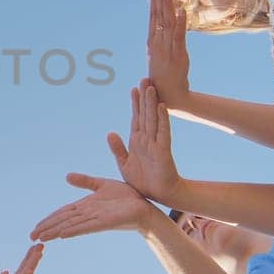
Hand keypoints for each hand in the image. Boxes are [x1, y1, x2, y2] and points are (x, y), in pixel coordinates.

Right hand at [30, 174, 161, 241]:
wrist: (146, 205)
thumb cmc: (127, 197)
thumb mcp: (102, 185)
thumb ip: (85, 182)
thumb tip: (67, 176)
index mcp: (86, 206)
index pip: (63, 213)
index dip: (49, 219)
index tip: (35, 227)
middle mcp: (88, 215)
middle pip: (63, 221)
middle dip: (47, 228)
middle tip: (31, 236)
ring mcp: (95, 219)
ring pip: (71, 226)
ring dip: (55, 232)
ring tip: (41, 238)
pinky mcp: (105, 222)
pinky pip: (87, 227)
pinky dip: (74, 230)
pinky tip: (62, 235)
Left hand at [109, 80, 185, 204]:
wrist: (159, 195)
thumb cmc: (143, 181)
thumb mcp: (124, 164)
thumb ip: (117, 149)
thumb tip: (110, 133)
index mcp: (137, 141)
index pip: (136, 117)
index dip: (135, 103)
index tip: (133, 88)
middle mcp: (147, 139)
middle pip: (145, 113)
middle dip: (144, 96)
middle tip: (145, 78)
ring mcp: (156, 143)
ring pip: (153, 119)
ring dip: (152, 103)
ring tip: (151, 87)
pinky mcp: (163, 151)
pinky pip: (163, 132)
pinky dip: (162, 119)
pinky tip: (161, 106)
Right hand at [148, 0, 190, 106]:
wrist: (168, 96)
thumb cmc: (164, 75)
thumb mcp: (159, 55)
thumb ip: (160, 40)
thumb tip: (161, 26)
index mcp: (152, 41)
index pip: (152, 16)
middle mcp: (157, 43)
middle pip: (157, 15)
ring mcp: (166, 48)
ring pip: (166, 22)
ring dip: (166, 5)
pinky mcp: (177, 55)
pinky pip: (178, 36)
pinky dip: (180, 23)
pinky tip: (181, 11)